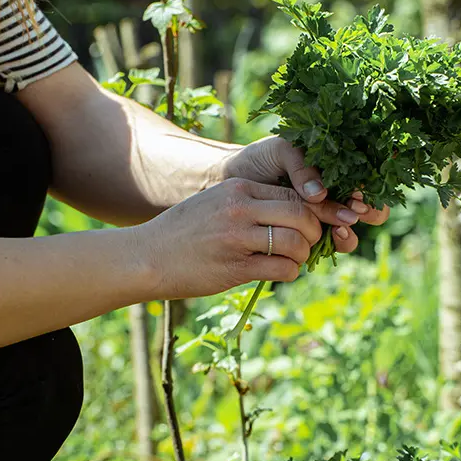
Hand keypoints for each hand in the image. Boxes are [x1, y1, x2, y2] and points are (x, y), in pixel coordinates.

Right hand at [138, 178, 326, 299]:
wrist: (147, 257)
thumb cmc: (182, 233)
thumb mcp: (214, 202)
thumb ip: (247, 203)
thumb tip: (287, 215)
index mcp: (238, 188)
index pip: (291, 193)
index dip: (309, 210)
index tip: (309, 224)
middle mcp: (239, 208)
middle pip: (300, 214)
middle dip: (313, 231)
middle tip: (309, 243)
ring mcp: (237, 238)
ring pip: (295, 242)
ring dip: (302, 254)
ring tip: (294, 260)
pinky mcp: (235, 267)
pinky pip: (281, 268)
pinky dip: (290, 272)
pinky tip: (281, 272)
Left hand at [220, 137, 390, 253]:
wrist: (229, 181)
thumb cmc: (260, 159)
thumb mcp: (282, 151)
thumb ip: (302, 167)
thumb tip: (320, 194)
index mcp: (336, 170)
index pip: (366, 180)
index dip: (369, 188)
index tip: (360, 193)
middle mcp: (335, 197)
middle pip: (369, 211)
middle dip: (370, 213)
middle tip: (357, 212)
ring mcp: (322, 221)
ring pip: (349, 234)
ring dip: (350, 234)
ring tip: (340, 229)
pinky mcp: (306, 240)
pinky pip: (326, 248)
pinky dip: (330, 246)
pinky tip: (326, 238)